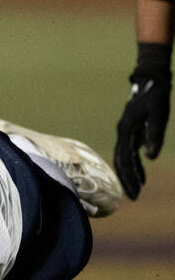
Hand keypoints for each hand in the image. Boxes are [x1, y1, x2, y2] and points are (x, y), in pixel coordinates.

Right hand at [114, 46, 170, 199]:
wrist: (151, 81)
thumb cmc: (156, 97)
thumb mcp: (159, 115)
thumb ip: (155, 136)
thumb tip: (152, 158)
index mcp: (126, 131)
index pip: (125, 159)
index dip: (130, 176)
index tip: (135, 191)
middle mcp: (122, 134)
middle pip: (121, 162)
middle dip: (127, 180)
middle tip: (133, 198)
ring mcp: (125, 134)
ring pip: (123, 159)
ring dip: (129, 175)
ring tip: (136, 190)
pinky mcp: (131, 133)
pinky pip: (129, 153)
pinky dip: (134, 165)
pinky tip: (141, 175)